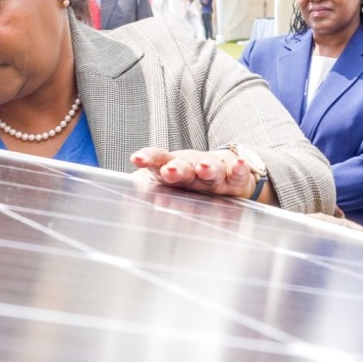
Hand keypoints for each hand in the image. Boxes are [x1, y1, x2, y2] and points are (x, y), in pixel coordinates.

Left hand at [130, 146, 262, 201]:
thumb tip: (123, 203)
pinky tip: (239, 165)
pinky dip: (239, 169)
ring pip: (211, 169)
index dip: (148, 158)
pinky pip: (237, 175)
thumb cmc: (188, 180)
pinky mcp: (235, 179)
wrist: (226, 170)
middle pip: (184, 165)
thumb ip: (144, 190)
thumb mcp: (164, 184)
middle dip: (176, 168)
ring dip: (208, 168)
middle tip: (168, 171)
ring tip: (204, 169)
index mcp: (171, 166)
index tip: (137, 159)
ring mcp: (214, 172)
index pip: (158, 158)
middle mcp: (192, 166)